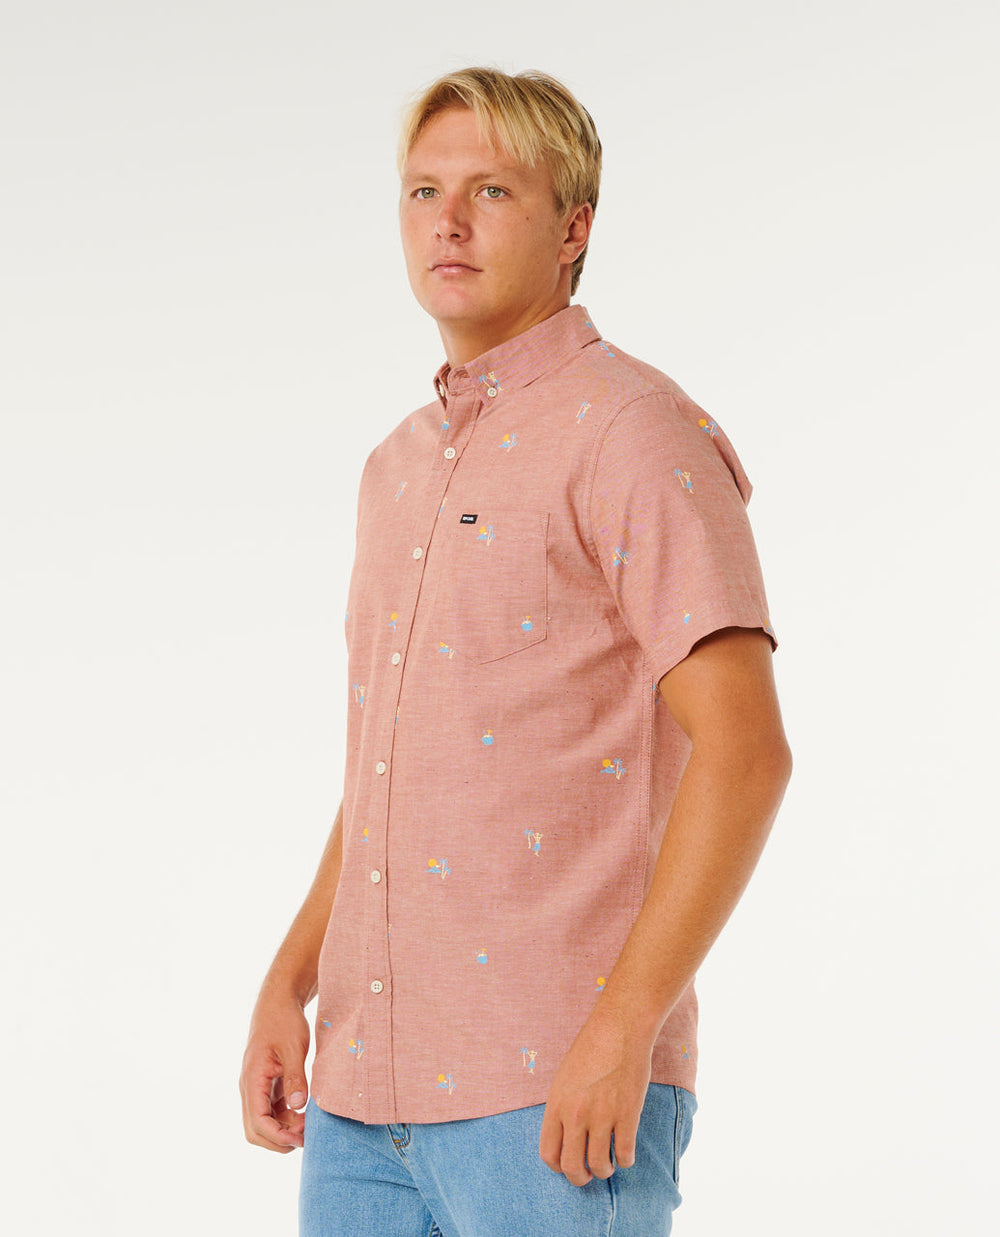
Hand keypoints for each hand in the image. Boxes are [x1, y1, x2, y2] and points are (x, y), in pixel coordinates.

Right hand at [240, 996, 310, 1152]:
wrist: (278, 1002)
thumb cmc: (285, 1021)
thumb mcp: (294, 1047)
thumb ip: (295, 1077)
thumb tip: (298, 1106)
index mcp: (252, 1078)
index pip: (257, 1121)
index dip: (277, 1136)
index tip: (300, 1138)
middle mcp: (249, 1086)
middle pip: (255, 1129)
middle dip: (278, 1140)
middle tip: (306, 1137)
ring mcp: (257, 1086)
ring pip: (263, 1122)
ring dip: (283, 1130)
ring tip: (308, 1126)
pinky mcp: (266, 1084)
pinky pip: (270, 1110)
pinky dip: (285, 1118)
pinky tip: (303, 1115)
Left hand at [539, 1006, 652, 1186]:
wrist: (619, 1028)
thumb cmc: (591, 1048)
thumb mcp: (565, 1077)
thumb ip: (562, 1107)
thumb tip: (565, 1136)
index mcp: (556, 1104)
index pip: (548, 1154)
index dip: (558, 1166)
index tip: (567, 1164)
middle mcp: (576, 1114)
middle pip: (572, 1167)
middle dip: (580, 1177)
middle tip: (588, 1174)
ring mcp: (602, 1116)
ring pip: (599, 1165)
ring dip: (604, 1170)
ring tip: (608, 1165)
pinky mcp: (627, 1115)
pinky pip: (625, 1154)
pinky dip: (625, 1160)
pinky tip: (625, 1154)